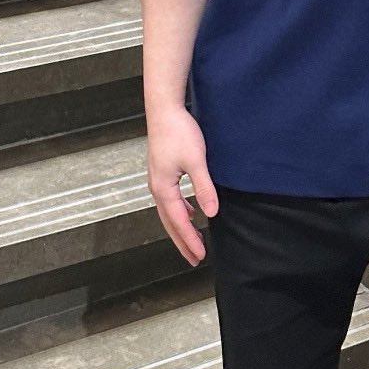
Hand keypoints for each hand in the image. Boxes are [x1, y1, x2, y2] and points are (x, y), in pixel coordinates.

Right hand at [146, 105, 219, 263]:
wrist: (164, 109)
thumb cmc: (178, 132)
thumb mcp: (195, 160)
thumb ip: (203, 188)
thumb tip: (211, 212)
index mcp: (164, 189)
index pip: (179, 222)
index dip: (190, 240)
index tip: (200, 256)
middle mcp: (156, 188)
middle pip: (170, 222)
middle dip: (182, 241)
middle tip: (194, 259)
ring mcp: (157, 180)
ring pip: (168, 212)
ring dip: (180, 228)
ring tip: (192, 240)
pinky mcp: (161, 172)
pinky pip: (170, 200)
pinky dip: (179, 211)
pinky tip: (189, 211)